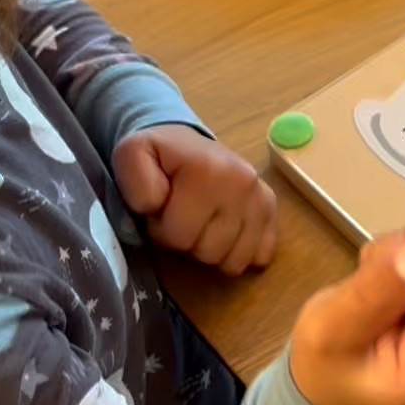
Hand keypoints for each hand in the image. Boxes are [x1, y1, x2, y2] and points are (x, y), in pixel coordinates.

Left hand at [112, 125, 276, 275]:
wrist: (186, 142)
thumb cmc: (159, 157)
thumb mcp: (132, 156)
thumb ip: (135, 182)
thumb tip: (155, 208)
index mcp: (208, 171)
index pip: (178, 237)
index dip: (160, 230)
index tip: (160, 209)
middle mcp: (243, 184)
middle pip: (208, 253)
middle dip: (187, 243)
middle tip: (181, 217)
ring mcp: (262, 200)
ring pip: (233, 262)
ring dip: (211, 252)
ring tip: (201, 224)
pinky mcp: (272, 212)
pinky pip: (260, 258)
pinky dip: (240, 252)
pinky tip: (225, 233)